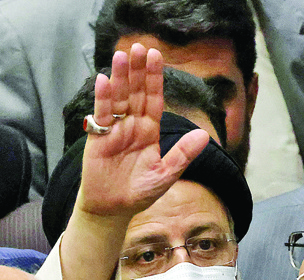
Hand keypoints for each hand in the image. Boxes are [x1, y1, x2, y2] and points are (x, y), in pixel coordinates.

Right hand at [77, 43, 209, 218]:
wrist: (113, 209)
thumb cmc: (139, 193)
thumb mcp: (166, 175)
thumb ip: (183, 155)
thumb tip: (205, 135)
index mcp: (150, 131)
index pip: (154, 99)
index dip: (155, 78)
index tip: (156, 56)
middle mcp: (132, 126)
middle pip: (136, 93)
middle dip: (138, 70)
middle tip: (139, 47)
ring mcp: (114, 130)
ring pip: (119, 99)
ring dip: (120, 77)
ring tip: (121, 55)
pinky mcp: (98, 138)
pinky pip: (101, 115)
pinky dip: (102, 98)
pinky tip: (103, 80)